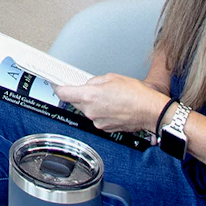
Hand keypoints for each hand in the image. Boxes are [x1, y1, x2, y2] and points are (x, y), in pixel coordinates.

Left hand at [52, 73, 166, 134]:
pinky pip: (98, 117)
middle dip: (80, 95)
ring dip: (93, 104)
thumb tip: (88, 84)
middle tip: (91, 88)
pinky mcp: (105, 128)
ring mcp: (98, 121)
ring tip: (109, 97)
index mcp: (90, 96)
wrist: (149, 111)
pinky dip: (102, 111)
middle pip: (76, 102)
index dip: (57, 87)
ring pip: (88, 110)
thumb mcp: (111, 77)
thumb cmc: (135, 94)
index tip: (55, 84)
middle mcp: (91, 111)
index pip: (64, 93)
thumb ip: (95, 81)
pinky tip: (114, 106)